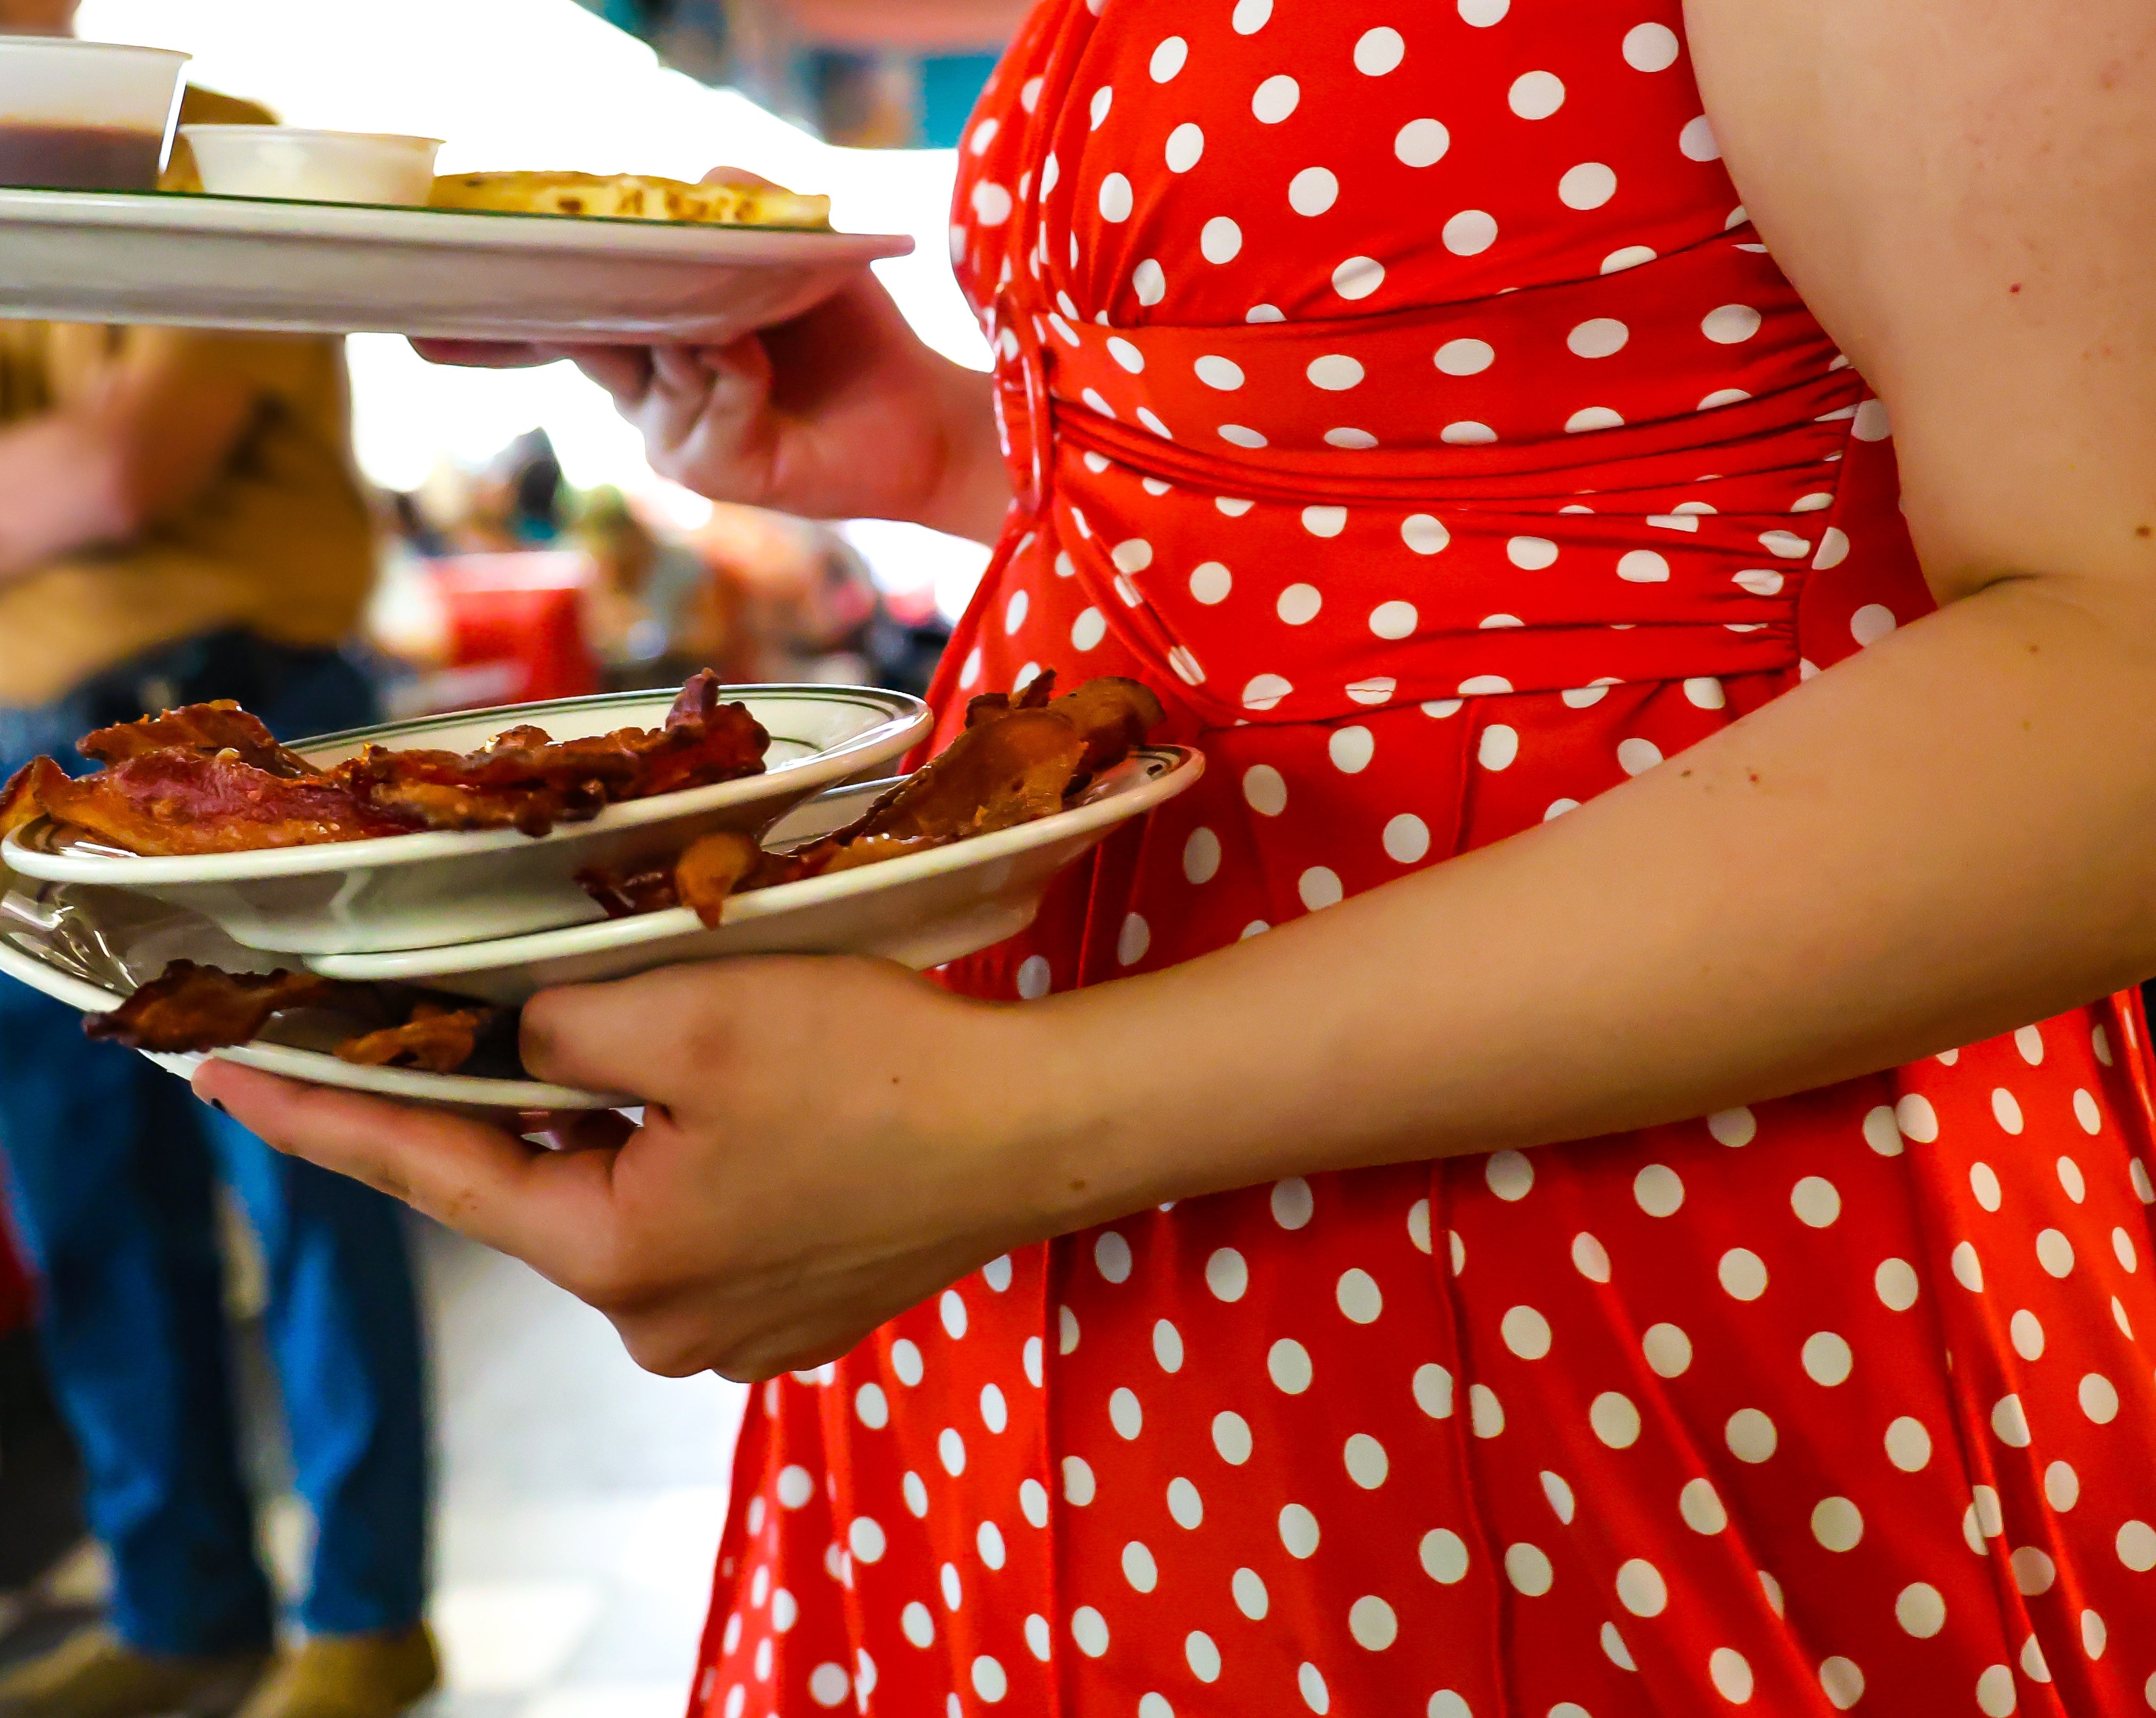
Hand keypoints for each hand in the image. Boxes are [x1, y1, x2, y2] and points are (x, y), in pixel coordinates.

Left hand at [194, 958, 1069, 1379]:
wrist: (1040, 1130)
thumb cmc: (879, 1068)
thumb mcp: (693, 1014)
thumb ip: (563, 1031)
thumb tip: (522, 1047)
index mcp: (618, 1254)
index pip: (432, 1175)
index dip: (321, 1119)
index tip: (224, 1080)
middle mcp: (662, 1324)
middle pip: (541, 1193)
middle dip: (511, 1108)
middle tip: (487, 1019)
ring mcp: (735, 1335)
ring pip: (626, 1211)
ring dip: (620, 1136)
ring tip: (664, 1053)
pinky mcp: (798, 1315)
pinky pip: (701, 1232)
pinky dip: (691, 1168)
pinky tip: (745, 1112)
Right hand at [411, 169, 1009, 542]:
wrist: (917, 414)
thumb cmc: (849, 334)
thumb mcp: (793, 249)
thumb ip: (735, 205)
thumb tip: (686, 181)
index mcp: (649, 334)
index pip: (558, 312)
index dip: (490, 308)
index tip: (419, 296)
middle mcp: (645, 387)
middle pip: (576, 335)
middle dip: (532, 317)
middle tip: (467, 307)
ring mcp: (670, 432)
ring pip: (650, 361)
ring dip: (693, 332)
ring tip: (743, 326)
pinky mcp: (710, 468)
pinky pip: (702, 402)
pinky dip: (735, 374)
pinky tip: (760, 364)